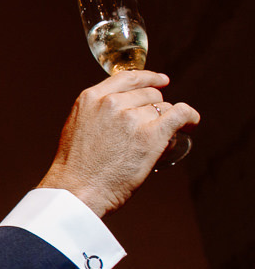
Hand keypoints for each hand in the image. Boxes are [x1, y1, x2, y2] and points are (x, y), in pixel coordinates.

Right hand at [37, 69, 197, 216]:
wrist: (77, 191)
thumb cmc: (76, 168)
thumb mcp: (78, 127)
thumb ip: (97, 112)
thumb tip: (123, 108)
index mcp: (90, 98)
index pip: (128, 77)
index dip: (149, 78)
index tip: (161, 81)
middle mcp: (111, 103)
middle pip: (149, 94)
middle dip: (153, 108)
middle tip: (150, 127)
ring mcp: (132, 118)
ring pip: (162, 109)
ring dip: (163, 122)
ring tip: (155, 141)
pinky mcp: (151, 135)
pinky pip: (180, 114)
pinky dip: (190, 117)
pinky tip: (192, 123)